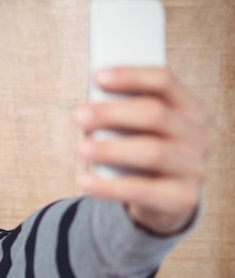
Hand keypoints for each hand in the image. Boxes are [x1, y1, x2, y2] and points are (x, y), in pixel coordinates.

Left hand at [74, 67, 208, 235]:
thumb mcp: (139, 130)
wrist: (165, 201)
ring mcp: (193, 167)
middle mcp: (197, 135)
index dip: (130, 76)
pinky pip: (141, 190)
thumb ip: (123, 116)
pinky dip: (108, 187)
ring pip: (152, 152)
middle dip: (113, 113)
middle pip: (156, 114)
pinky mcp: (182, 198)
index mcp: (188, 108)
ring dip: (111, 149)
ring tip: (81, 149)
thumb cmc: (144, 153)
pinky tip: (84, 181)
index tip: (97, 77)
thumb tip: (88, 109)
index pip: (164, 82)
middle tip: (79, 116)